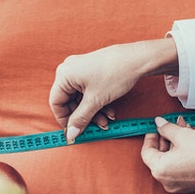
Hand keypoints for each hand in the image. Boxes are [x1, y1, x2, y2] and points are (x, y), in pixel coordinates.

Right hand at [49, 38, 178, 141]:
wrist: (138, 59)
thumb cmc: (116, 74)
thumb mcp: (96, 100)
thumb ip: (80, 118)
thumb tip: (70, 134)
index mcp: (64, 75)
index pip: (56, 103)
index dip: (64, 119)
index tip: (73, 132)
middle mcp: (70, 70)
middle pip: (70, 101)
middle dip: (84, 116)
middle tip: (96, 127)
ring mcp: (81, 70)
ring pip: (81, 98)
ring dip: (93, 112)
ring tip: (106, 120)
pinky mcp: (92, 71)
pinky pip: (89, 92)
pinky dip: (98, 103)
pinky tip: (109, 111)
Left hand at [140, 117, 194, 192]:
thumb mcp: (183, 134)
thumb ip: (166, 129)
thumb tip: (159, 123)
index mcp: (160, 169)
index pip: (147, 152)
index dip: (150, 137)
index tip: (155, 128)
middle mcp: (166, 180)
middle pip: (159, 156)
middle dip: (165, 138)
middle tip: (171, 125)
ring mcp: (177, 184)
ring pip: (170, 160)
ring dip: (174, 144)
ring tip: (183, 129)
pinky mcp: (188, 184)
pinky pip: (178, 167)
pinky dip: (180, 154)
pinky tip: (188, 140)